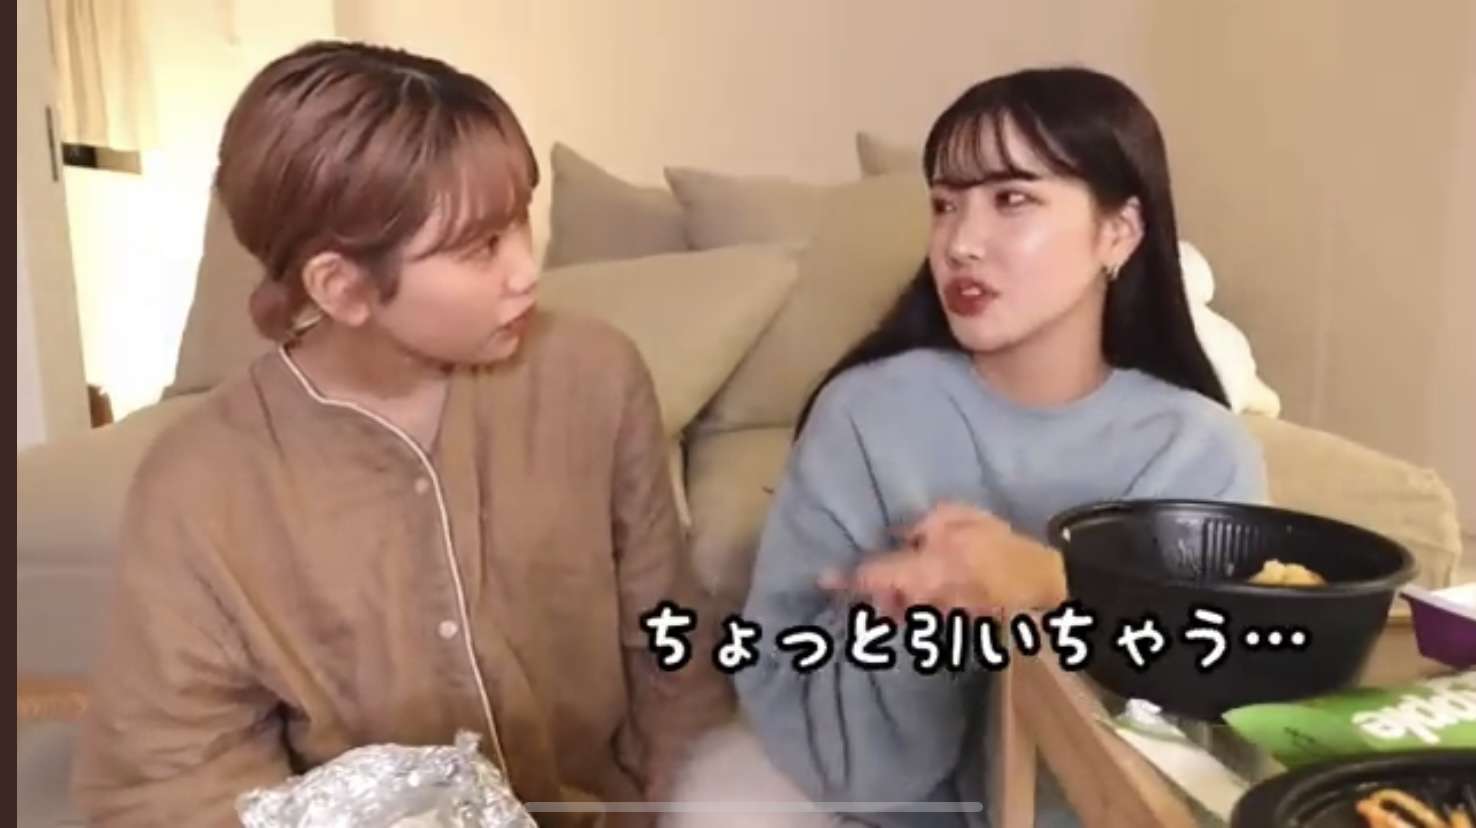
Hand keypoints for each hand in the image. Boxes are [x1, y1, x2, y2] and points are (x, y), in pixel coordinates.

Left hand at [821, 502, 1065, 617]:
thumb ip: (924, 524)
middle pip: (880, 604)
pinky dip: (908, 614)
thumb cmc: (999, 543)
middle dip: (863, 598)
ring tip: (876, 598)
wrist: (1040, 581)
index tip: (822, 578)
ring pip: (898, 616)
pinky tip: (909, 603)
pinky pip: (920, 622)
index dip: (847, 579)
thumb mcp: (960, 517)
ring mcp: (938, 619)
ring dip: (884, 608)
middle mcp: (925, 600)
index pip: (875, 578)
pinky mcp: (951, 628)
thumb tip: (895, 532)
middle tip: (846, 587)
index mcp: (924, 569)